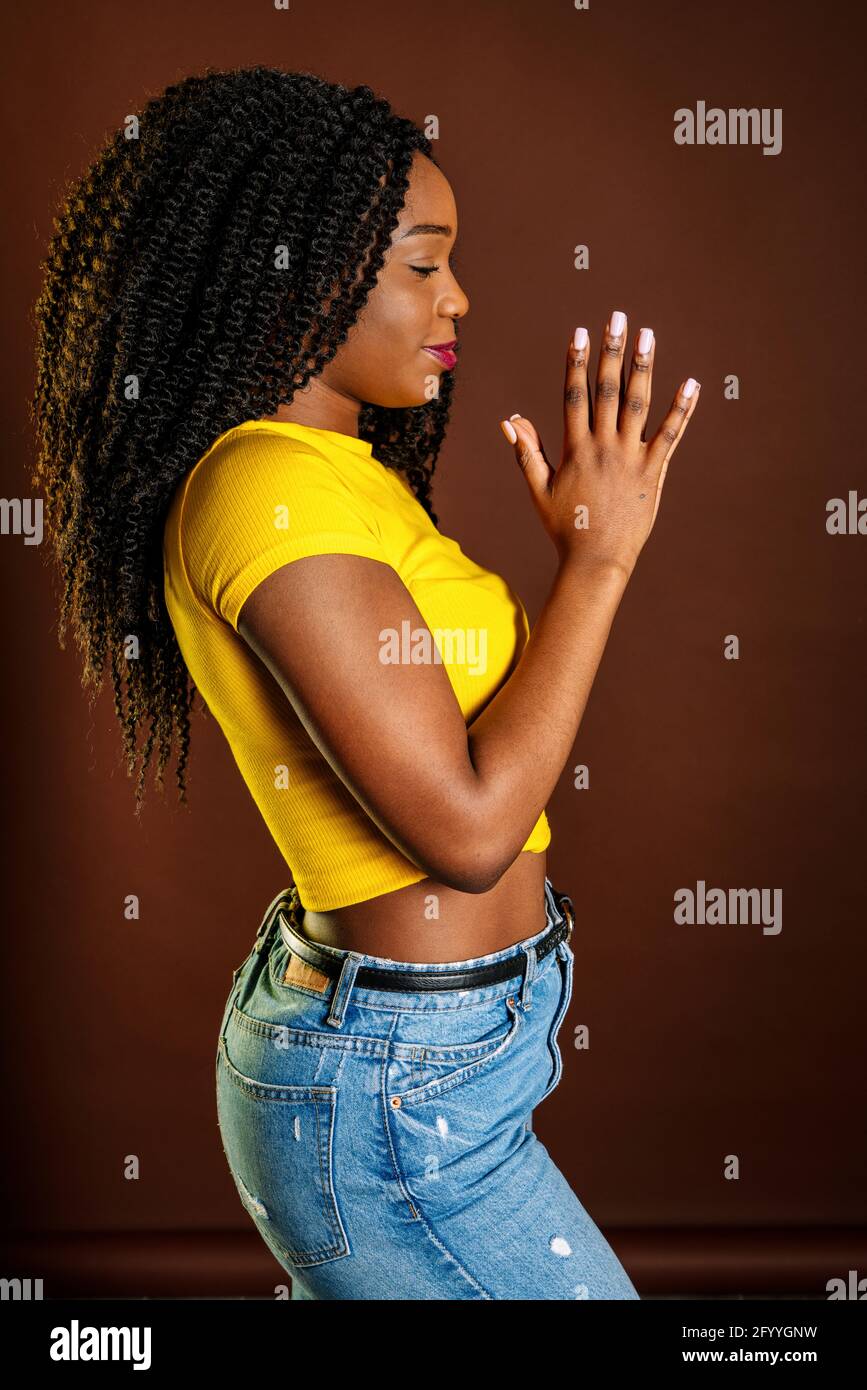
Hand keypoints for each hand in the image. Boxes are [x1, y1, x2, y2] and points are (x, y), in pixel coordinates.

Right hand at [500, 310, 699, 575]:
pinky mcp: (654, 472)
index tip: (578, 333)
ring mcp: (631, 458)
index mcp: (575, 449)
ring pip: (638, 403)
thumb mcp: (539, 490)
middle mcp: (604, 447)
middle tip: (616, 318)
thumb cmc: (565, 527)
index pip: (575, 395)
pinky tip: (691, 383)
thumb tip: (510, 420)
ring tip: (648, 335)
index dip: (577, 362)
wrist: (596, 561)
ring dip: (644, 367)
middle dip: (611, 351)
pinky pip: (670, 434)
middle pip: (608, 389)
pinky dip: (681, 408)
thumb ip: (526, 452)